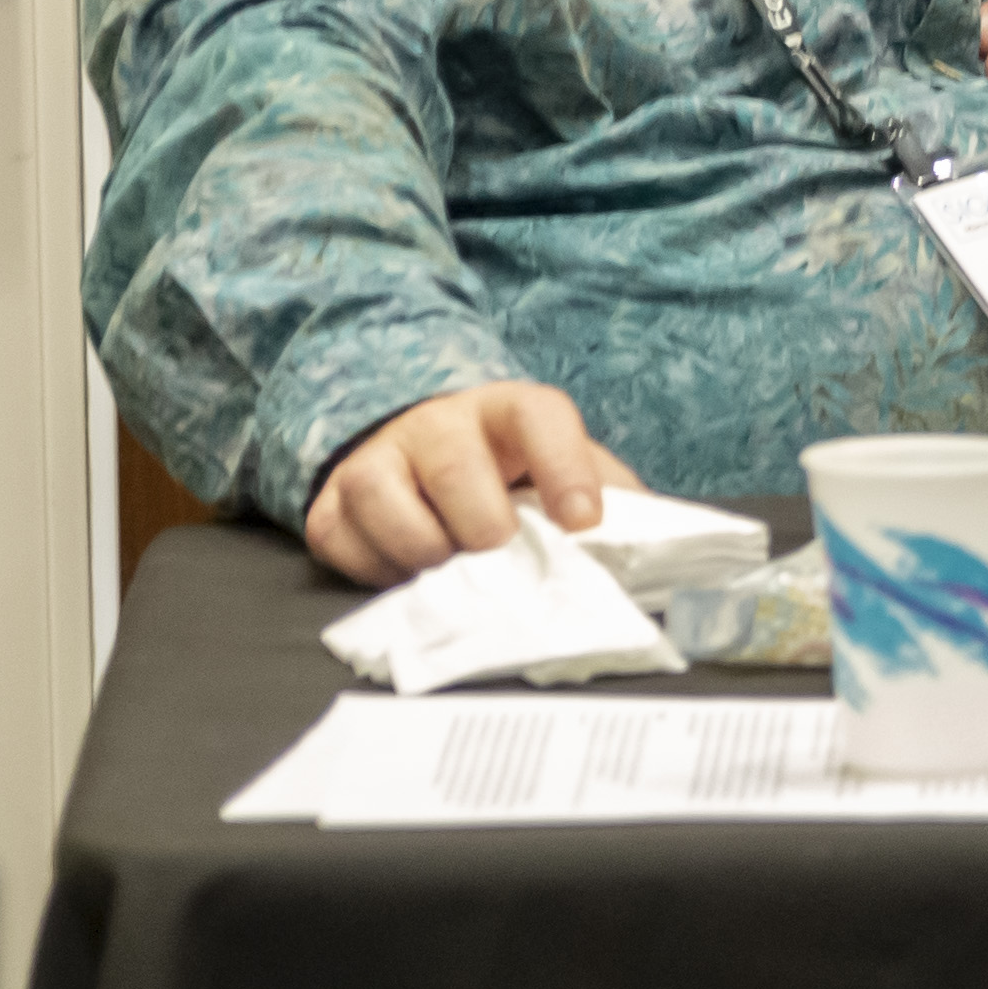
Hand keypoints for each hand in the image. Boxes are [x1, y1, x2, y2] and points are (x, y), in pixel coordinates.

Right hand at [303, 381, 634, 587]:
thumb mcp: (569, 477)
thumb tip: (655, 552)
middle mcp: (439, 422)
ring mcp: (379, 455)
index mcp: (510, 411)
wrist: (427, 458)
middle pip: (454, 461)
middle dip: (481, 523)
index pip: (540, 417)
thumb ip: (614, 504)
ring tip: (449, 571)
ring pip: (380, 491)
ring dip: (419, 547)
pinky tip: (404, 576)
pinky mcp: (333, 497)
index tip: (583, 523)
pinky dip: (371, 567)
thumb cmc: (512, 477)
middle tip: (499, 558)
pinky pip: (337, 533)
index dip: (565, 467)